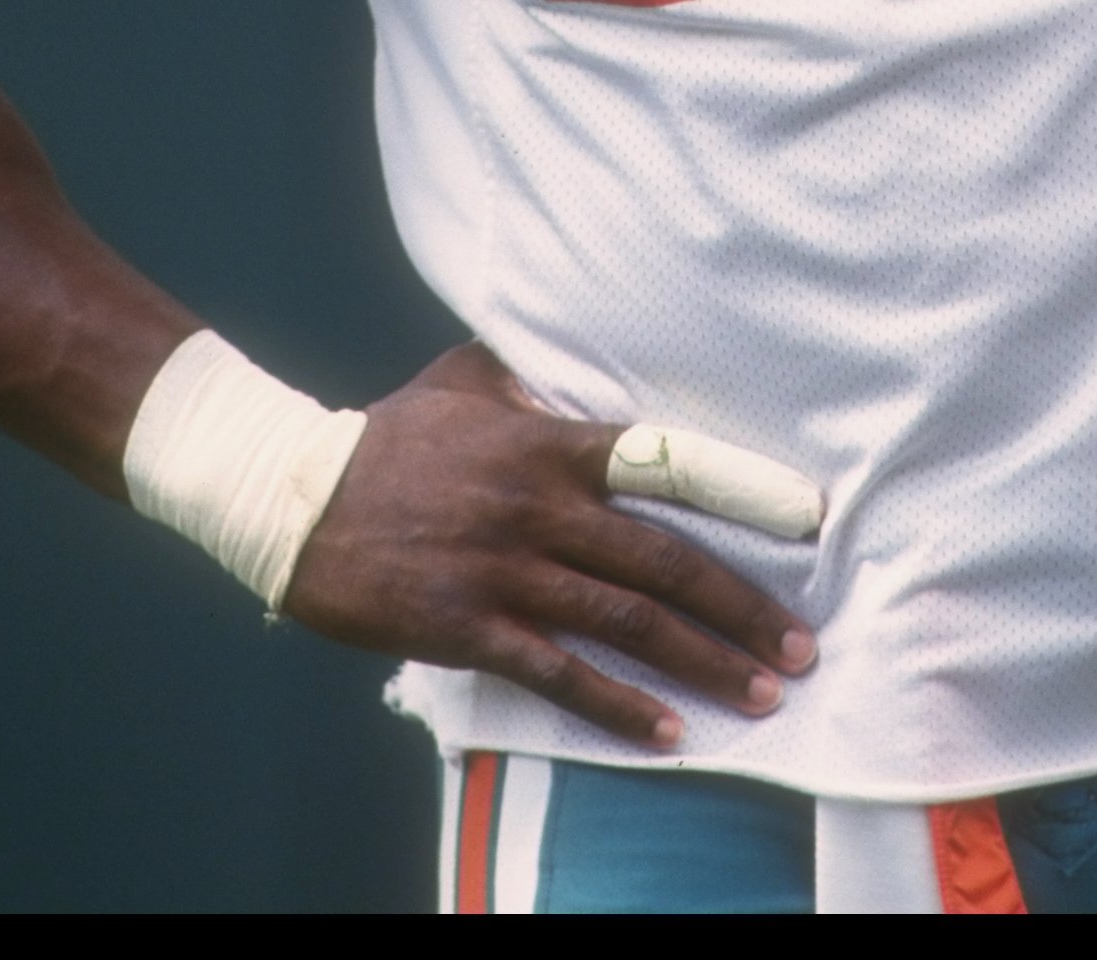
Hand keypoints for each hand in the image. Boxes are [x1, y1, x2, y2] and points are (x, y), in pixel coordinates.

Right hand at [281, 342, 818, 748]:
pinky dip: (620, 706)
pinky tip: (667, 732)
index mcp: (547, 440)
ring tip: (761, 692)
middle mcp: (541, 505)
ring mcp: (507, 568)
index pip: (666, 460)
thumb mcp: (462, 378)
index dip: (741, 489)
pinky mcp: (470, 625)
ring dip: (702, 661)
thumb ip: (526, 373)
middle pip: (664, 559)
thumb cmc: (381, 435)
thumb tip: (567, 364)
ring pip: (627, 622)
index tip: (805, 519)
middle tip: (801, 644)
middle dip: (742, 606)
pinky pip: (560, 673)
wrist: (291, 494)